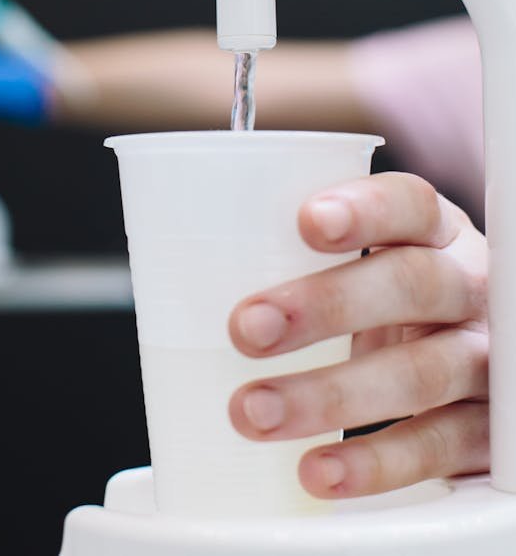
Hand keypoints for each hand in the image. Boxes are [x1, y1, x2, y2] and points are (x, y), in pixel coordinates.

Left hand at [228, 173, 487, 498]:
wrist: (477, 368)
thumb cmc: (397, 306)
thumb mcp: (371, 267)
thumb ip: (307, 260)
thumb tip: (187, 275)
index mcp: (436, 234)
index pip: (410, 204)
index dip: (364, 209)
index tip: (306, 222)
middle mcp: (468, 287)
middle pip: (410, 284)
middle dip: (324, 305)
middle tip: (246, 327)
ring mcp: (484, 358)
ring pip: (417, 372)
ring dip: (329, 396)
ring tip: (254, 411)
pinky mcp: (488, 430)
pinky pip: (435, 447)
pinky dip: (373, 463)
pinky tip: (317, 468)